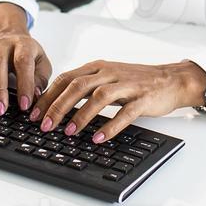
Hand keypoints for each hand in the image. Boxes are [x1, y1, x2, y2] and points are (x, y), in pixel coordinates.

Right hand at [0, 2, 51, 115]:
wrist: (7, 33)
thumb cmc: (26, 53)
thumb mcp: (41, 61)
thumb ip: (40, 79)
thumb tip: (36, 97)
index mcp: (22, 45)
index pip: (22, 62)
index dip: (24, 83)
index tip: (24, 104)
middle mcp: (1, 45)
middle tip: (1, 110)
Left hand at [30, 59, 205, 143]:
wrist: (171, 79)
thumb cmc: (137, 81)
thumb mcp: (108, 78)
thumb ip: (86, 86)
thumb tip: (57, 104)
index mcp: (98, 67)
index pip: (66, 79)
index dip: (48, 96)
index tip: (34, 114)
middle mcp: (110, 73)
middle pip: (77, 86)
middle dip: (58, 107)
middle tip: (45, 125)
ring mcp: (127, 85)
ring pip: (98, 97)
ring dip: (81, 115)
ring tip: (68, 131)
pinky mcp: (142, 98)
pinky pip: (124, 112)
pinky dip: (110, 126)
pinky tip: (98, 138)